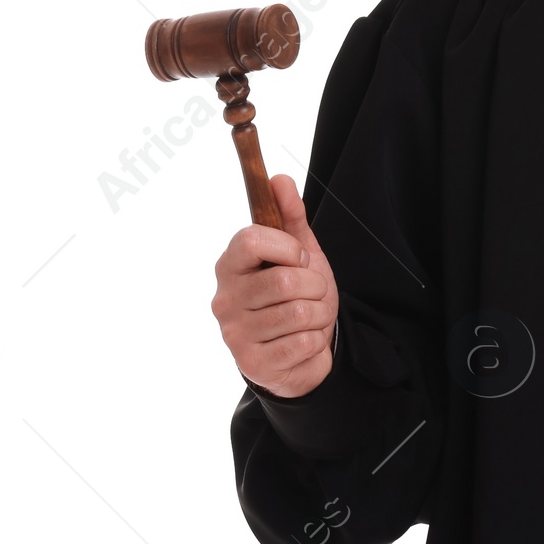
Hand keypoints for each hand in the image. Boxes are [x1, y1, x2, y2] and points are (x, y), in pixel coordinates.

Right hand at [212, 173, 338, 398]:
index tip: (298, 258)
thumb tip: (279, 179)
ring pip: (300, 312)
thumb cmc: (297, 295)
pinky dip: (315, 341)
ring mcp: (235, 333)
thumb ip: (289, 216)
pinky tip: (303, 343)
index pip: (251, 239)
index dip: (287, 247)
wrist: (303, 349)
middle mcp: (224, 299)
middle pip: (285, 280)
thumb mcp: (299, 252)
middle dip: (314, 286)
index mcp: (230, 265)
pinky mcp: (252, 364)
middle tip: (310, 293)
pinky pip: (303, 342)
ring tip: (308, 319)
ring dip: (319, 315)